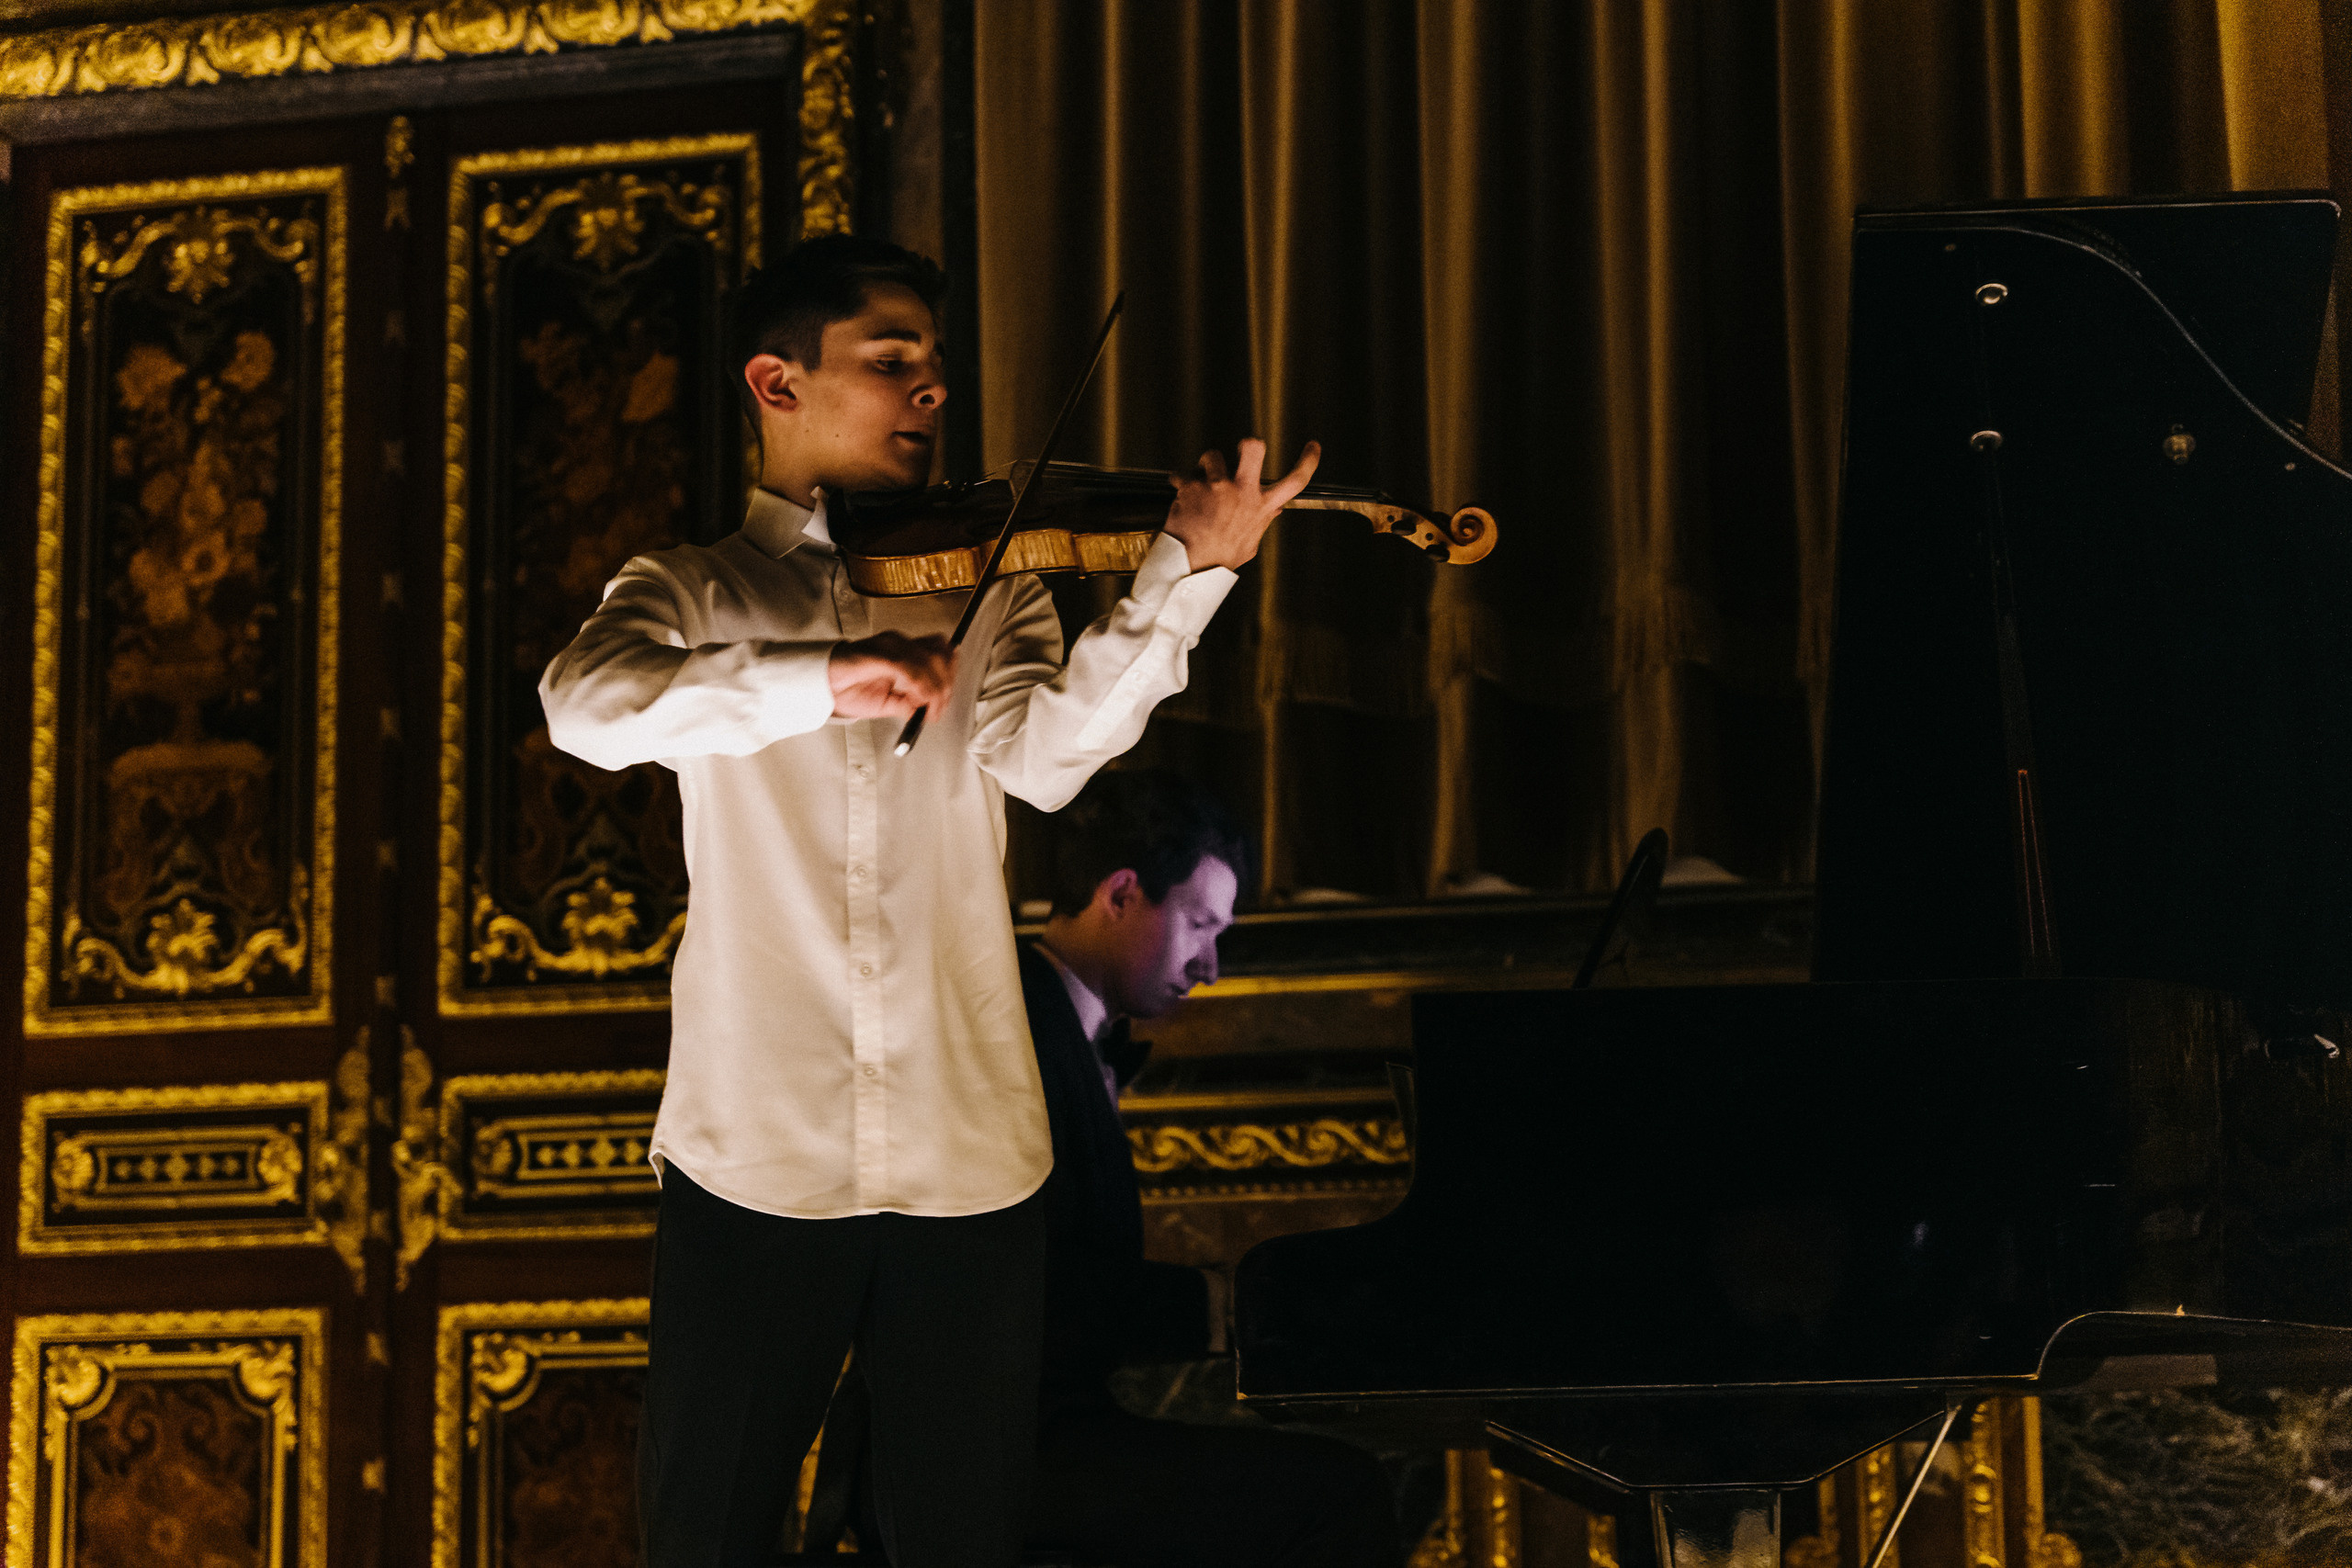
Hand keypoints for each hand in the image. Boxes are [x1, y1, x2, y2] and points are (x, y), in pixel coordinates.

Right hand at [828, 631, 954, 718]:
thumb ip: (908, 703)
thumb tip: (929, 710)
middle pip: (941, 653)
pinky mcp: (878, 654)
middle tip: (938, 709)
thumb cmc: (849, 690)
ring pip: (929, 660)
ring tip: (929, 710)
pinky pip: (910, 668)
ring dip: (935, 689)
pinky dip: (920, 688)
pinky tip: (918, 702)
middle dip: (946, 685)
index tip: (945, 699)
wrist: (821, 688)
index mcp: (903, 649)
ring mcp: (889, 645)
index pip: (941, 649)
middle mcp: (899, 642)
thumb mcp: (887, 702)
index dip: (950, 673)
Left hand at [1163, 438, 1321, 570]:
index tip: (1313, 447)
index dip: (1308, 461)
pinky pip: (1184, 474)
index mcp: (1261, 507)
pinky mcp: (1193, 485)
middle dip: (1249, 445)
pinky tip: (1181, 493)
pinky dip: (1180, 482)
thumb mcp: (1249, 544)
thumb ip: (1261, 522)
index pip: (1295, 481)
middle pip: (1253, 450)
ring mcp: (1217, 486)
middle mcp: (1242, 492)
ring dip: (1205, 466)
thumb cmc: (1219, 558)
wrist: (1191, 566)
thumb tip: (1275, 510)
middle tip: (1244, 448)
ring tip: (1200, 483)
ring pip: (1213, 455)